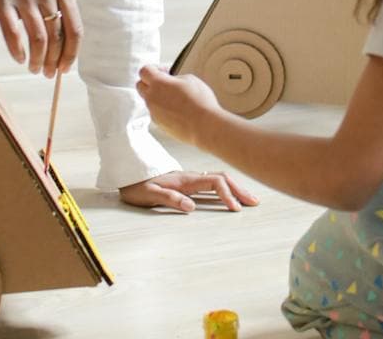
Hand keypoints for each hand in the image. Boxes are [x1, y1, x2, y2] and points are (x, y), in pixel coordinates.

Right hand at [0, 0, 80, 75]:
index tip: (65, 68)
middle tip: (48, 73)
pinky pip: (13, 33)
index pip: (74, 28)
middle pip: (56, 36)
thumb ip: (58, 9)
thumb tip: (64, 48)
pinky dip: (17, 50)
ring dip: (37, 59)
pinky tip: (19, 58)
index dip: (71, 52)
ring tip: (34, 68)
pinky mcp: (2, 1)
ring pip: (37, 38)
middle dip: (53, 60)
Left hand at [119, 169, 260, 213]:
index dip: (227, 195)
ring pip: (219, 179)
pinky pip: (212, 182)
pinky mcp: (188, 182)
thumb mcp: (148, 194)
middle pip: (222, 178)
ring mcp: (190, 178)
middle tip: (255, 202)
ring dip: (235, 188)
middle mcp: (191, 177)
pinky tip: (230, 194)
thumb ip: (169, 199)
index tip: (235, 209)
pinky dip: (226, 188)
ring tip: (248, 199)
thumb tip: (191, 207)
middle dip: (240, 189)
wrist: (127, 173)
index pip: (214, 183)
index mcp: (185, 180)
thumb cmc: (136, 185)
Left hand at [136, 64, 222, 144]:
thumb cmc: (199, 102)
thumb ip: (175, 78)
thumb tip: (171, 81)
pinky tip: (177, 110)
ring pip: (148, 100)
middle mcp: (151, 98)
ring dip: (157, 96)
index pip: (144, 70)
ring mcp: (154, 113)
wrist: (204, 126)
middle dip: (150, 82)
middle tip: (165, 82)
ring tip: (174, 97)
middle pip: (140, 85)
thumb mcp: (189, 79)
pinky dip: (163, 109)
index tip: (164, 71)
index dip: (154, 68)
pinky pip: (156, 113)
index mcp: (158, 83)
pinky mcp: (159, 124)